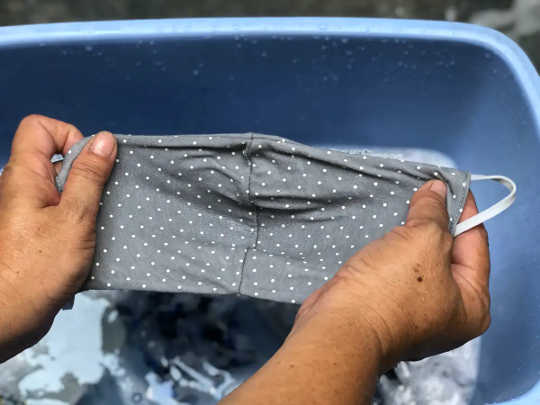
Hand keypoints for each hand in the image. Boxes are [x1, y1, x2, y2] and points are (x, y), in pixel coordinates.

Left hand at [0, 115, 116, 361]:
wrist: (7, 318)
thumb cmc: (40, 266)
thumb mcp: (74, 217)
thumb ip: (89, 176)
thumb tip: (104, 138)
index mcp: (24, 175)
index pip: (40, 128)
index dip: (68, 136)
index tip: (88, 166)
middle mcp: (21, 187)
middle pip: (54, 157)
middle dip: (85, 171)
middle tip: (100, 200)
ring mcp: (25, 211)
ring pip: (60, 187)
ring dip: (84, 198)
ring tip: (97, 223)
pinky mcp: (32, 233)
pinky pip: (58, 211)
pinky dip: (77, 218)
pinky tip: (88, 241)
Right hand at [293, 179, 490, 371]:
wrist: (339, 327)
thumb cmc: (390, 289)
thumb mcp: (422, 240)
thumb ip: (434, 212)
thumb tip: (437, 190)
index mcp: (472, 304)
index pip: (476, 243)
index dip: (464, 209)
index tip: (450, 183)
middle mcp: (448, 312)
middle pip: (448, 253)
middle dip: (436, 221)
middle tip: (425, 191)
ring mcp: (414, 312)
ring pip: (418, 261)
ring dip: (410, 234)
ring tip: (404, 204)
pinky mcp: (385, 307)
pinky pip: (396, 270)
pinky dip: (392, 249)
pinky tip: (384, 229)